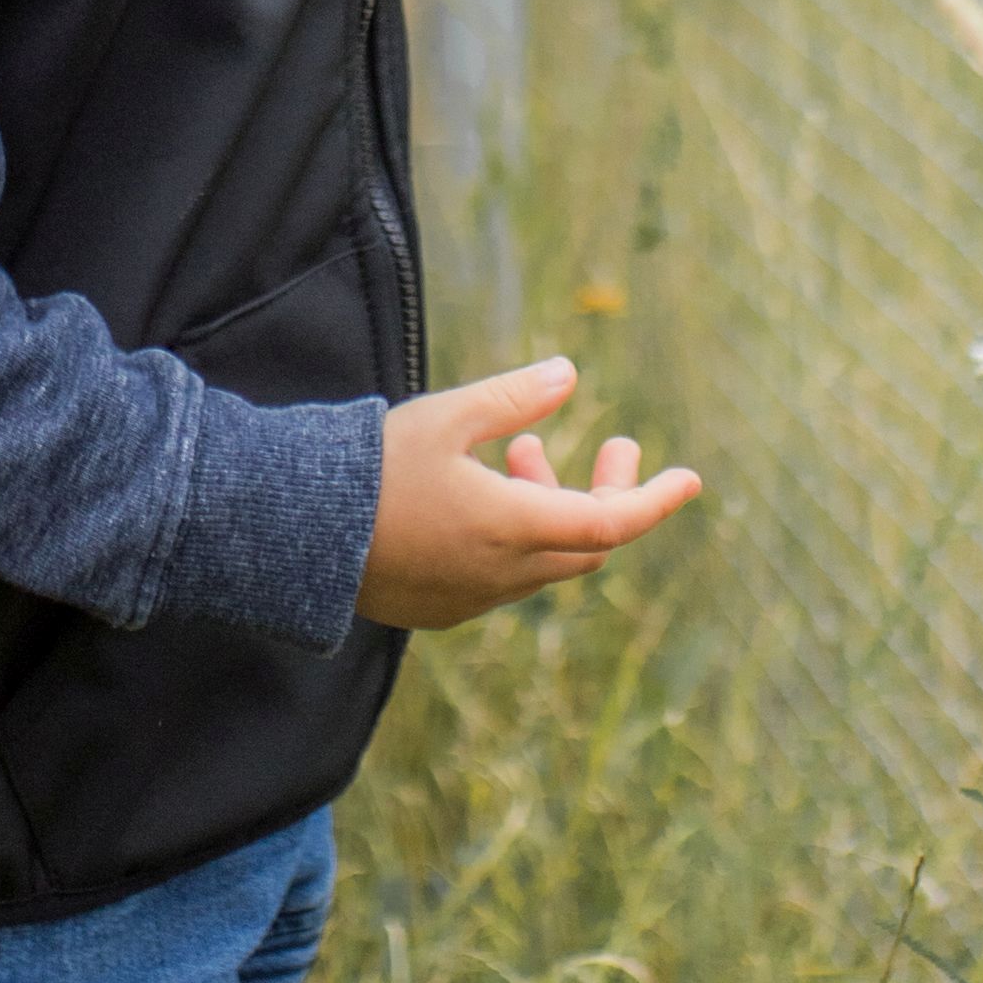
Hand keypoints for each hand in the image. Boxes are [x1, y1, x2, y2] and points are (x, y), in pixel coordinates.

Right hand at [360, 359, 703, 629]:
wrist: (292, 535)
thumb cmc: (369, 468)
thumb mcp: (445, 417)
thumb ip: (511, 398)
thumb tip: (569, 374)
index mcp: (512, 528)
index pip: (612, 524)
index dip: (655, 500)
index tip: (690, 479)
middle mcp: (502, 575)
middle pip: (587, 543)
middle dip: (606, 492)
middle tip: (616, 444)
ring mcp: (472, 599)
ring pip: (545, 558)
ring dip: (553, 506)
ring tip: (522, 451)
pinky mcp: (442, 609)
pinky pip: (505, 576)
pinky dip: (518, 534)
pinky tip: (484, 492)